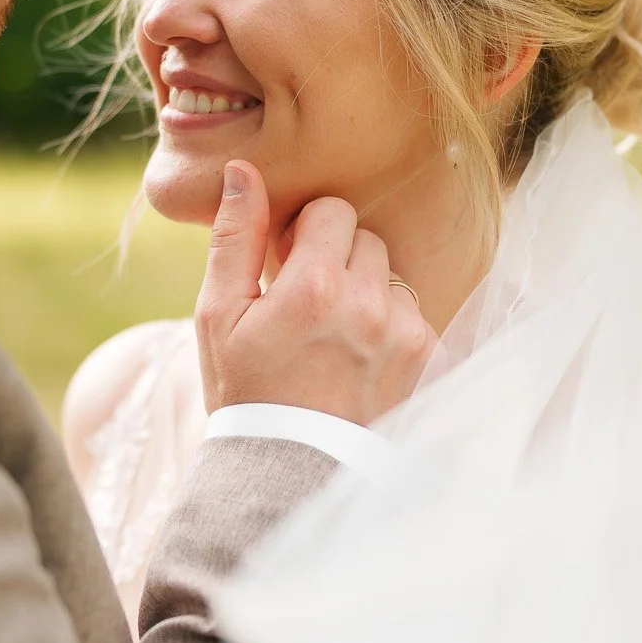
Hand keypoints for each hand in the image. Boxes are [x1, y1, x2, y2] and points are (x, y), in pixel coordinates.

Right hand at [196, 160, 436, 423]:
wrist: (289, 472)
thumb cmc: (245, 392)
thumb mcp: (217, 316)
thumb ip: (234, 237)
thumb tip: (242, 171)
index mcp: (314, 286)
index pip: (332, 210)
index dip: (304, 234)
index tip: (286, 267)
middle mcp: (367, 303)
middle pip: (364, 236)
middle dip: (335, 258)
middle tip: (305, 304)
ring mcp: (402, 330)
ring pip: (389, 271)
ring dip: (363, 289)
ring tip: (331, 335)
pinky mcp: (424, 355)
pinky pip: (410, 308)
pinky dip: (386, 321)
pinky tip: (356, 356)